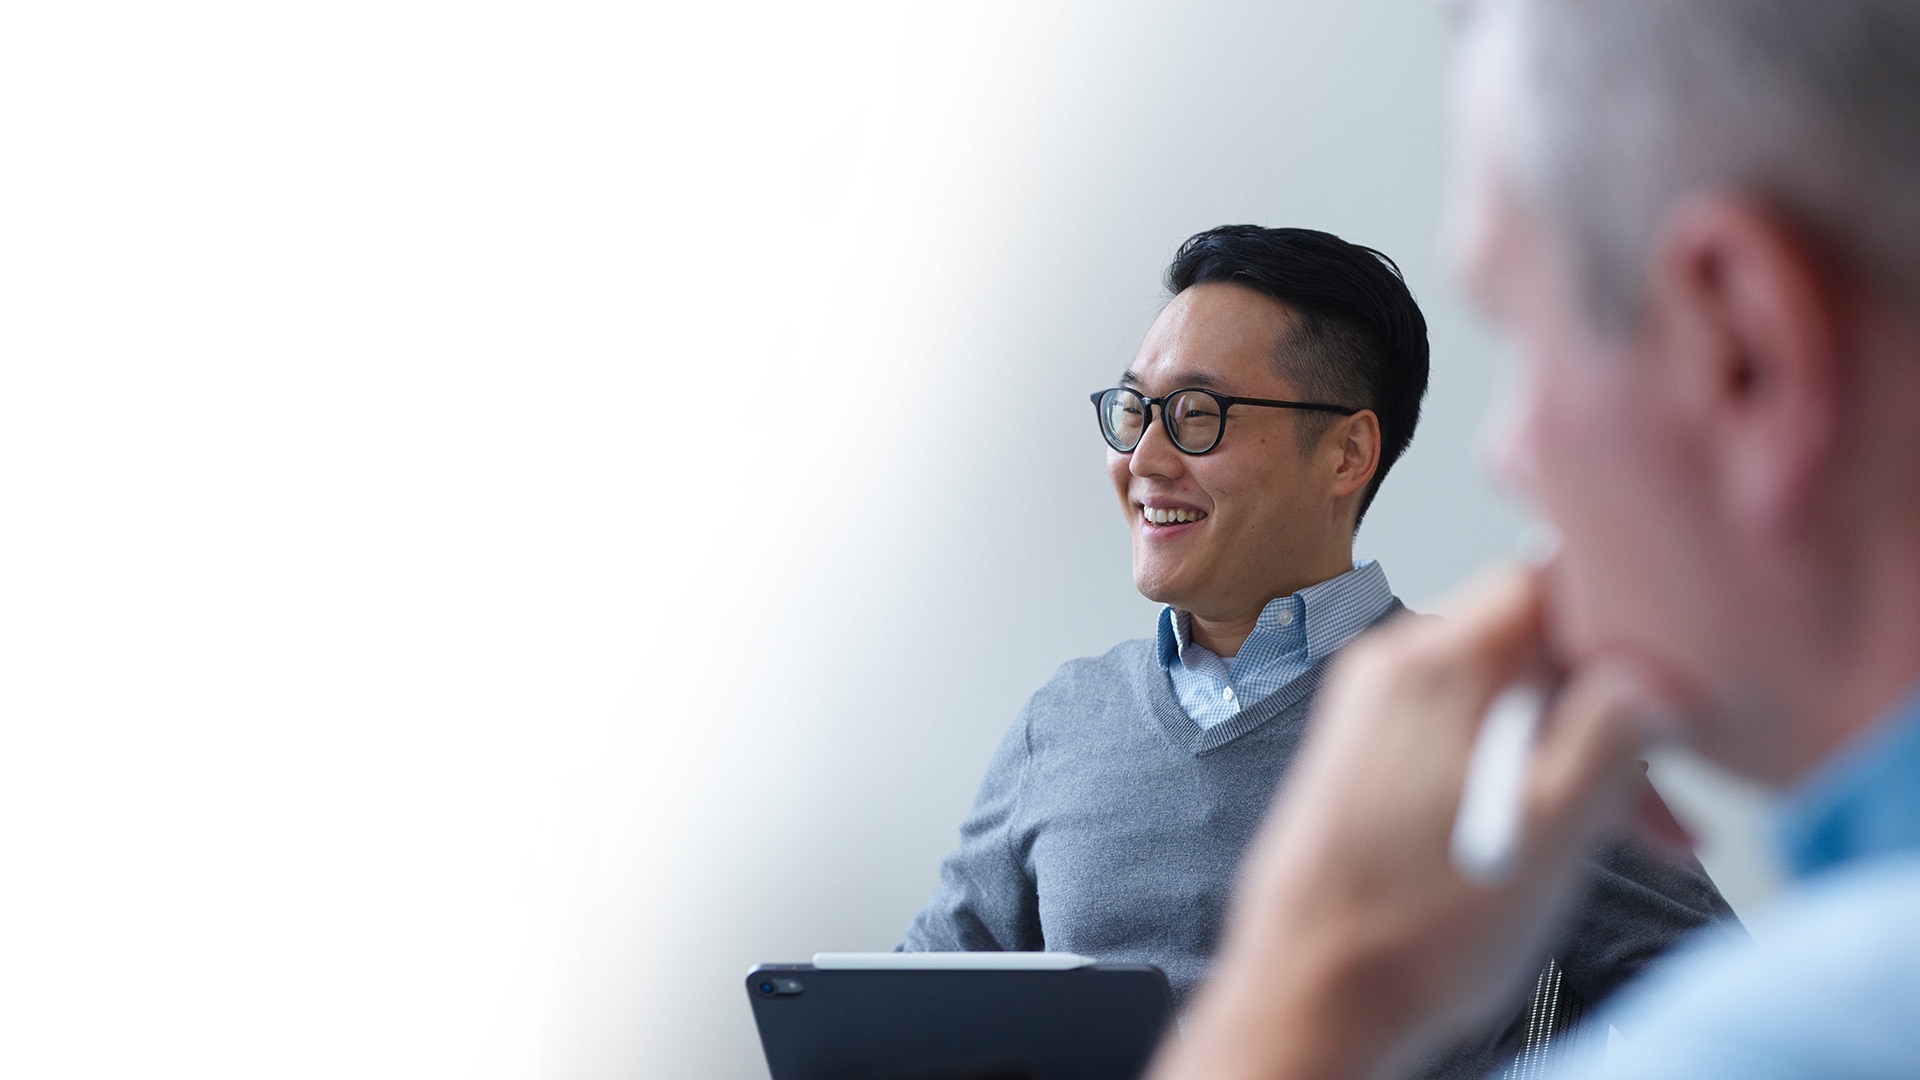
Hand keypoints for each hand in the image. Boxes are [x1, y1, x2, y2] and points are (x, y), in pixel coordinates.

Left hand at [1150, 567, 1678, 1079]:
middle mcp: (1391, 673)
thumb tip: (1656, 674)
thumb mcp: (1549, 827)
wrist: (1310, 999)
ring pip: (1506, 703)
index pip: (1543, 578)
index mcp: (1431, 664)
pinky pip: (1466, 741)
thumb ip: (1612, 733)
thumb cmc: (1403, 932)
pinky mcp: (1369, 764)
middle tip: (1672, 785)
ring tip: (1643, 835)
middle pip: (1531, 649)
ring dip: (1579, 756)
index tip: (1673, 669)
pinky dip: (1524, 777)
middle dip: (1611, 712)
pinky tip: (1568, 835)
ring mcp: (1374, 718)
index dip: (1618, 619)